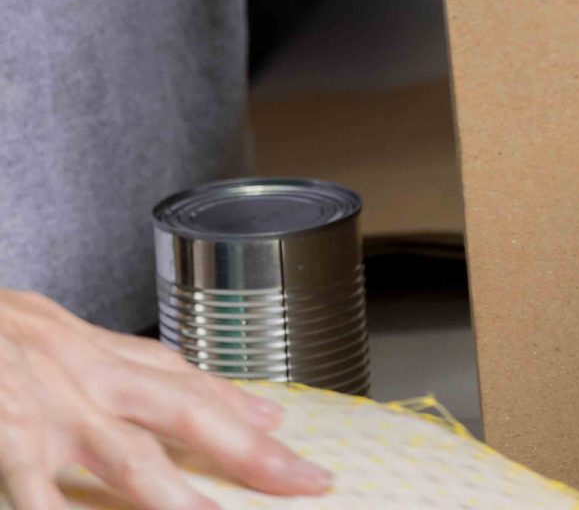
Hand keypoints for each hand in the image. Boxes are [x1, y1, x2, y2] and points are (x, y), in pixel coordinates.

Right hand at [0, 290, 325, 507]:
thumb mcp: (48, 328)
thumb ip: (111, 357)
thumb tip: (177, 375)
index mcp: (91, 352)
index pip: (181, 379)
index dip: (238, 406)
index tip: (285, 431)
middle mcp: (84, 376)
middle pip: (182, 412)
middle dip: (248, 450)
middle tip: (305, 479)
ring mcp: (48, 412)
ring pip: (128, 460)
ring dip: (179, 496)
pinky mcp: (6, 441)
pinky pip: (42, 497)